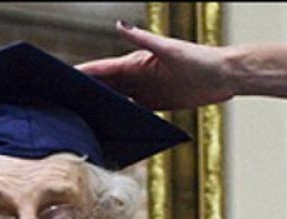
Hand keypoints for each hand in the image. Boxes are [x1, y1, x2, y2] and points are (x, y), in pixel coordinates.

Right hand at [76, 21, 234, 109]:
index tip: (63, 78)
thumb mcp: (169, 49)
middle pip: (104, 86)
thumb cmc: (199, 60)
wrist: (223, 77)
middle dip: (85, 92)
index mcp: (136, 63)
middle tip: (64, 101)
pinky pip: (129, 113)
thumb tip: (120, 24)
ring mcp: (144, 92)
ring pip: (114, 100)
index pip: (102, 70)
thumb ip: (142, 39)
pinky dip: (117, 117)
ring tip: (80, 116)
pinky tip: (108, 125)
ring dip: (99, 106)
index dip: (83, 73)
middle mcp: (137, 77)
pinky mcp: (154, 105)